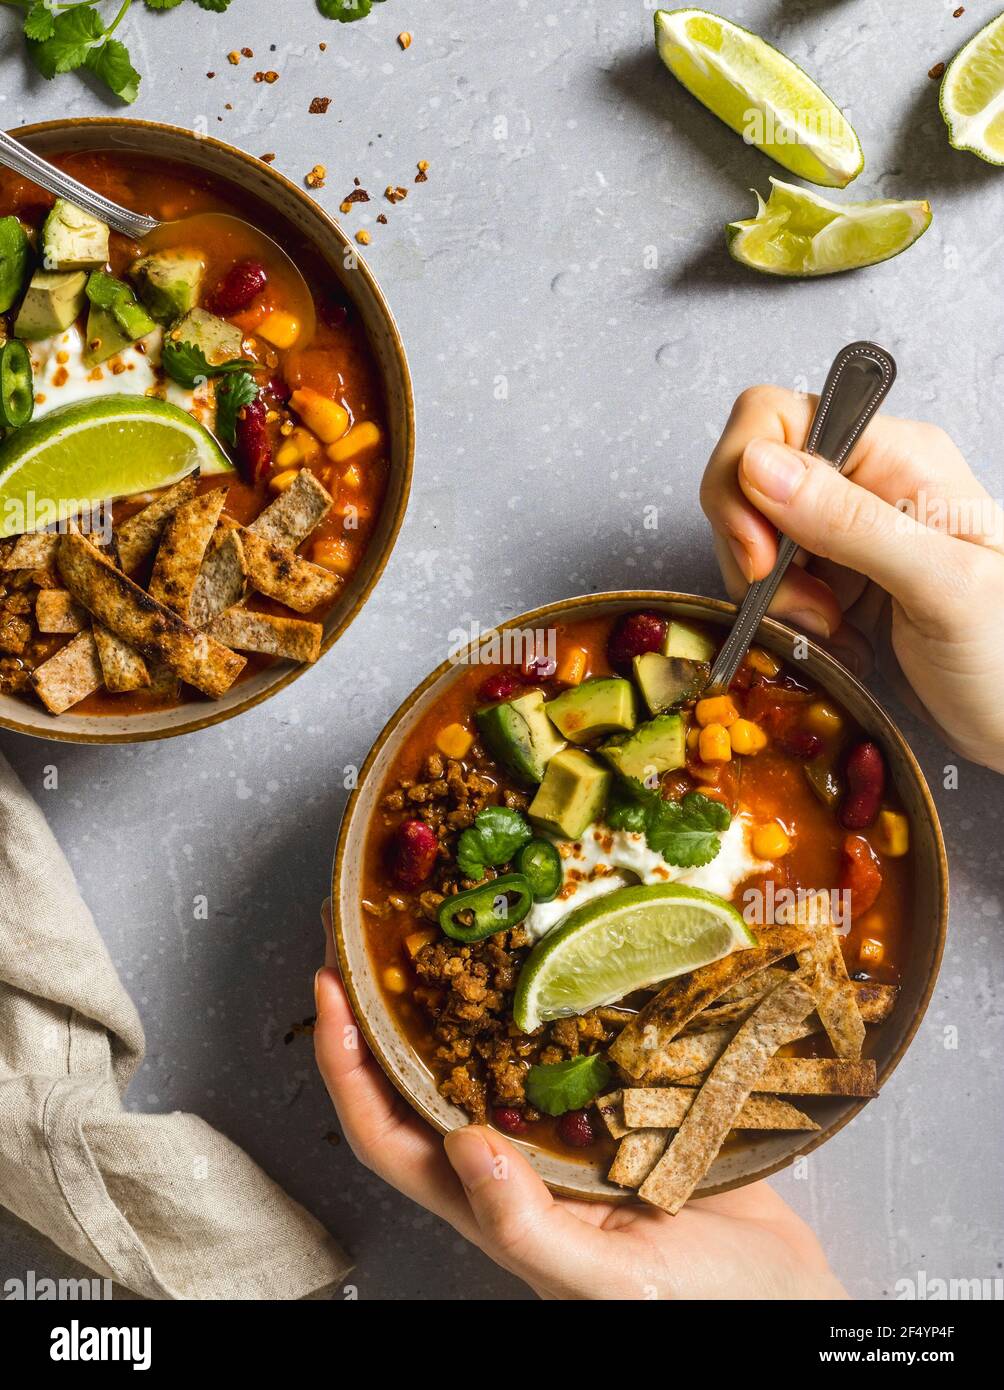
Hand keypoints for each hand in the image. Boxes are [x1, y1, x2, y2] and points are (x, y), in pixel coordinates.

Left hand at [315, 903, 845, 1299]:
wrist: (791, 1298)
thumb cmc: (702, 1309)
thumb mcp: (607, 1282)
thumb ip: (528, 1226)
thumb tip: (463, 1145)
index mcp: (492, 1203)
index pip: (386, 1132)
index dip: (345, 1066)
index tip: (329, 989)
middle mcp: (517, 1158)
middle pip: (424, 1077)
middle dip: (388, 1009)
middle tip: (373, 932)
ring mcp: (566, 1128)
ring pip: (491, 1051)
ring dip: (462, 993)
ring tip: (451, 923)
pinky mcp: (623, 1103)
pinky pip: (569, 1043)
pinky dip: (551, 998)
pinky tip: (559, 952)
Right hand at [700, 386, 1003, 772]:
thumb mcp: (941, 585)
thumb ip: (850, 521)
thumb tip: (756, 463)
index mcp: (899, 455)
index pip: (777, 420)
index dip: (745, 481)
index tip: (764, 558)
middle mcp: (867, 479)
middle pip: (749, 479)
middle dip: (754, 550)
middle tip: (808, 608)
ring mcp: (847, 528)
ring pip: (752, 536)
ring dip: (771, 594)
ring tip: (831, 631)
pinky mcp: (835, 575)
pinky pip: (770, 581)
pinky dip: (783, 616)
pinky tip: (833, 641)